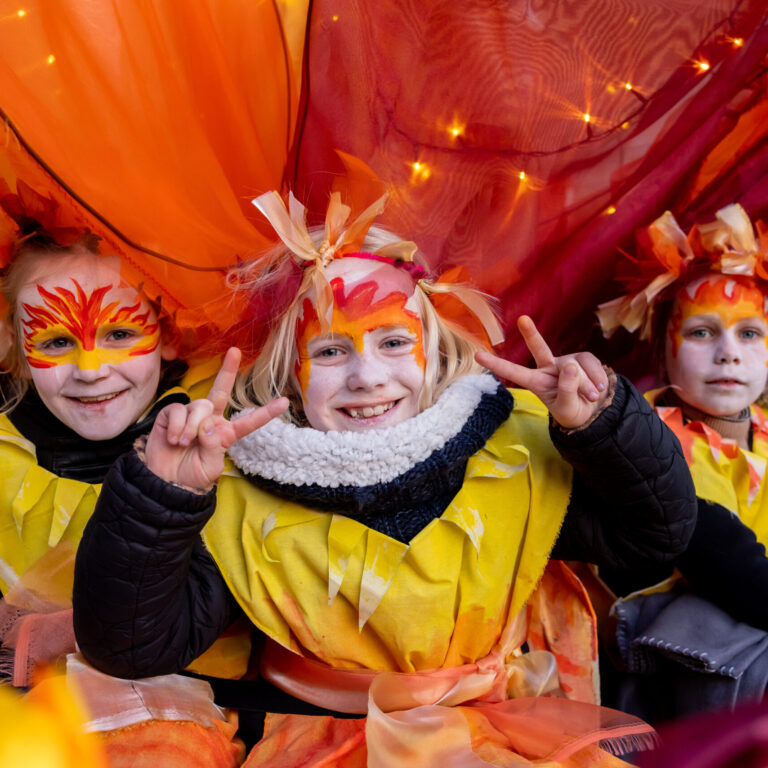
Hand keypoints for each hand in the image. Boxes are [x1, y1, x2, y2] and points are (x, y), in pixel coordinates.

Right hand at [145, 348, 288, 488]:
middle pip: (221, 391)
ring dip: (192, 427)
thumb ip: (213, 446)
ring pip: (200, 407)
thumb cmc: (190, 476)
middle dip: (228, 370)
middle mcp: (210, 420)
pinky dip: (177, 426)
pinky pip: (179, 411)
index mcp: (225, 434)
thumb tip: (208, 422)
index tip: (285, 402)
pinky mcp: (171, 414)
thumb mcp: (210, 467)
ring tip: (183, 444)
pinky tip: (174, 439)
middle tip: (234, 351)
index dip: (266, 413)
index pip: (249, 422)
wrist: (164, 483)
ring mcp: (191, 415)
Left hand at [475, 316, 608, 428]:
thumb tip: (571, 365)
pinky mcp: (583, 359)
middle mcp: (548, 368)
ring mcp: (566, 361)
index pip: (514, 372)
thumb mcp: (567, 408)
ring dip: (587, 385)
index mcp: (536, 382)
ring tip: (591, 397)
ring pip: (576, 367)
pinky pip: (591, 364)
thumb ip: (567, 390)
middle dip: (531, 333)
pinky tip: (599, 389)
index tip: (477, 355)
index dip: (496, 364)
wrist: (593, 411)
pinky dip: (598, 378)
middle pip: (539, 348)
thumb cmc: (573, 411)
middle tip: (522, 319)